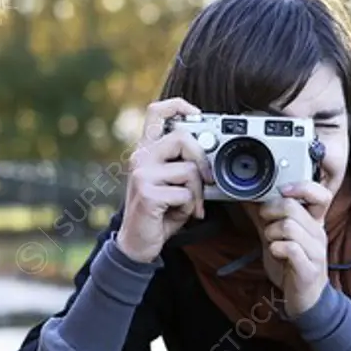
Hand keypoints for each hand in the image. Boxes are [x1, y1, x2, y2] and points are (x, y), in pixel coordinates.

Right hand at [116, 98, 213, 262]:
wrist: (137, 244)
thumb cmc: (159, 213)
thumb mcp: (172, 183)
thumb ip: (185, 165)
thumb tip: (213, 156)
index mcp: (146, 150)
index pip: (156, 112)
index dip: (179, 105)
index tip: (197, 114)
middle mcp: (140, 157)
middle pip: (182, 136)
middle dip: (203, 160)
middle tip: (208, 180)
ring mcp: (142, 174)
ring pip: (189, 169)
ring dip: (198, 193)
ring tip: (190, 206)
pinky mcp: (147, 193)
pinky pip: (185, 193)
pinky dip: (190, 207)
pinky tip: (179, 215)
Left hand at [258, 182, 332, 317]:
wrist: (306, 298)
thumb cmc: (292, 265)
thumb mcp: (277, 237)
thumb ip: (266, 217)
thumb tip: (248, 197)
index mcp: (314, 222)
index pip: (321, 194)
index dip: (301, 187)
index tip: (282, 191)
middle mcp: (318, 233)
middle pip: (293, 207)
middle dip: (270, 211)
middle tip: (264, 220)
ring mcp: (316, 251)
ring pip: (290, 227)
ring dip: (271, 233)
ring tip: (271, 242)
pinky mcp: (309, 269)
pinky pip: (291, 249)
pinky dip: (276, 248)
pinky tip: (275, 253)